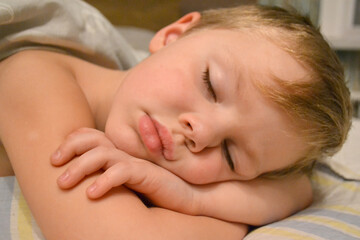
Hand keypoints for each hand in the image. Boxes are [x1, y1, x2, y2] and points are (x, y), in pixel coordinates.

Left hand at [50, 128, 200, 214]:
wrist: (187, 196)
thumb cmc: (156, 191)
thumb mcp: (127, 182)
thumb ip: (109, 175)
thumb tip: (81, 184)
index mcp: (120, 152)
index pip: (93, 137)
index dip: (72, 140)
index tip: (56, 156)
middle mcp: (126, 153)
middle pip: (93, 140)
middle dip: (70, 148)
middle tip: (53, 162)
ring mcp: (136, 162)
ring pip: (103, 154)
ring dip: (79, 167)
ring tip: (62, 183)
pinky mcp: (147, 174)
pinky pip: (122, 172)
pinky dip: (104, 181)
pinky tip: (90, 193)